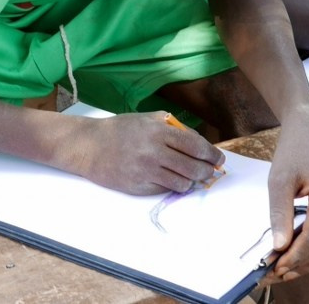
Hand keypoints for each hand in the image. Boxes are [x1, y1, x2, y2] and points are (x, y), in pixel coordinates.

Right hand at [66, 112, 224, 194]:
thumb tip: (198, 142)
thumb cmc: (120, 129)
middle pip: (194, 167)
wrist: (90, 146)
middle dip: (207, 171)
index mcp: (159, 132)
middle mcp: (155, 152)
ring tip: (192, 176)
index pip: (196, 146)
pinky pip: (165, 190)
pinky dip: (173, 185)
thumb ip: (174, 127)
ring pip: (182, 182)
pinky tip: (172, 180)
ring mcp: (147, 171)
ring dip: (192, 181)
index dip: (211, 154)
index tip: (218, 159)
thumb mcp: (148, 119)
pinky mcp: (139, 187)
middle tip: (210, 171)